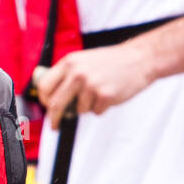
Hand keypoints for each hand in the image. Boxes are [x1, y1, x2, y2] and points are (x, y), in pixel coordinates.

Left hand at [34, 42, 152, 130]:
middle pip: (55, 104)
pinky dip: (101, 108)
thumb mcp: (84, 60)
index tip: (47, 107)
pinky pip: (95, 112)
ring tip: (99, 92)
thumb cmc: (111, 61)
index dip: (43, 100)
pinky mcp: (104, 96)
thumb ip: (67, 75)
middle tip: (55, 125)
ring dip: (87, 107)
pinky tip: (109, 94)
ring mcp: (91, 85)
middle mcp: (77, 73)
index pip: (44, 86)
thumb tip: (50, 97)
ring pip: (78, 110)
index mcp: (69, 62)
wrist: (140, 58)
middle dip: (54, 118)